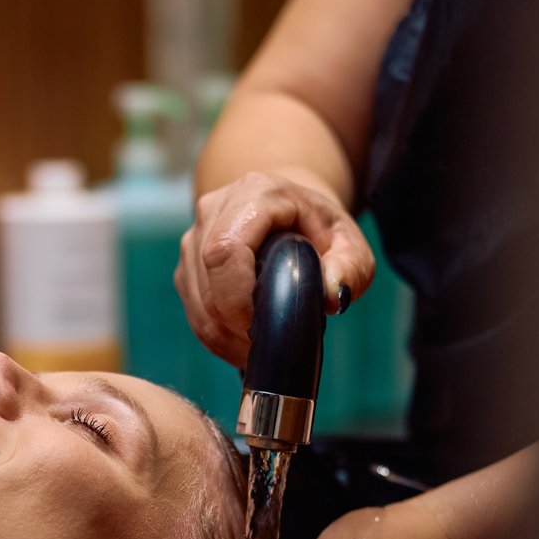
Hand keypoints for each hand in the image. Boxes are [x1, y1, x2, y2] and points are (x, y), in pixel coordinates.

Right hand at [174, 172, 374, 367]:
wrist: (290, 214)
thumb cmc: (319, 228)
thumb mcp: (350, 242)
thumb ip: (351, 267)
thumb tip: (333, 297)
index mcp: (254, 194)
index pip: (224, 251)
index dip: (238, 298)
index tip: (265, 324)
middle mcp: (213, 211)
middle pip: (207, 285)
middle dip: (235, 326)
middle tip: (272, 342)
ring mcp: (193, 240)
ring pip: (197, 306)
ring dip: (226, 337)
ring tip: (262, 344)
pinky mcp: (186, 268)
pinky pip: (193, 314)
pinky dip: (218, 338)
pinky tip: (245, 341)